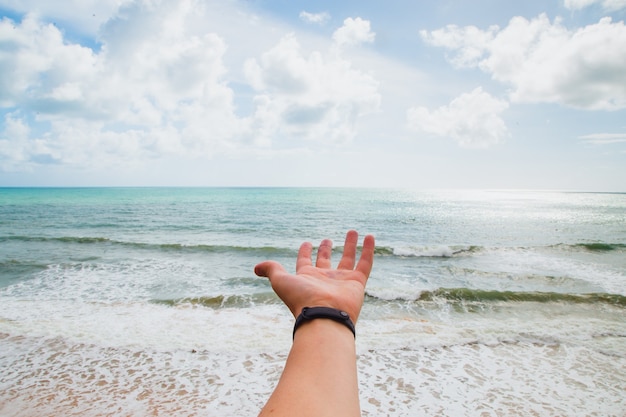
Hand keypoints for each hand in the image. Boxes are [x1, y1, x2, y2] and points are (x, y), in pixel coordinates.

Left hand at [254, 230, 374, 323]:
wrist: (323, 315)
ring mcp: (341, 280)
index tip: (306, 243)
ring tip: (352, 231)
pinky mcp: (357, 282)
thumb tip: (256, 268)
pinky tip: (370, 236)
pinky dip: (368, 250)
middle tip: (327, 239)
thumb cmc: (301, 299)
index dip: (305, 252)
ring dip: (349, 245)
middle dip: (325, 250)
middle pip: (325, 261)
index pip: (305, 262)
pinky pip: (365, 263)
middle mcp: (324, 279)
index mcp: (306, 278)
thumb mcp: (281, 281)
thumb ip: (271, 270)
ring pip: (347, 258)